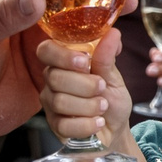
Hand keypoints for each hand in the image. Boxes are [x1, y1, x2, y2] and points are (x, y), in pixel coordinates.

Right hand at [39, 31, 134, 153]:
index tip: (84, 61)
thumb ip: (107, 56)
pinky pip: (64, 125)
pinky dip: (87, 124)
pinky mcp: (55, 126)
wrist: (115, 128)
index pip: (46, 50)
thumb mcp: (113, 76)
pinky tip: (98, 122)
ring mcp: (51, 104)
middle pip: (54, 77)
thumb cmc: (110, 98)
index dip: (62, 55)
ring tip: (103, 106)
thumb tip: (113, 33)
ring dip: (89, 105)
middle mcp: (52, 81)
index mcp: (63, 62)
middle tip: (102, 88)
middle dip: (85, 84)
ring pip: (59, 101)